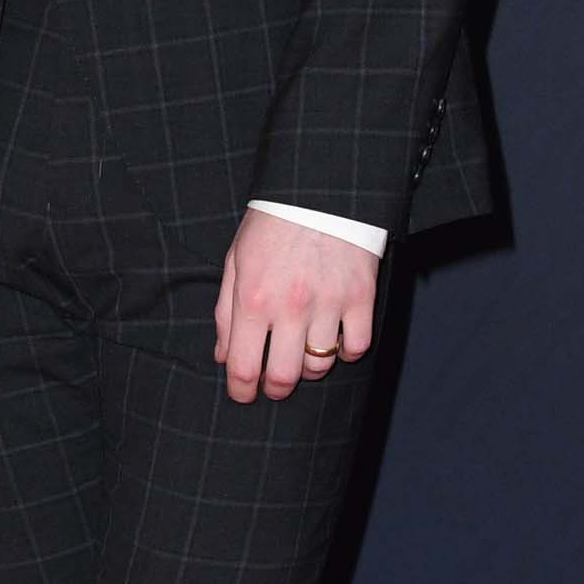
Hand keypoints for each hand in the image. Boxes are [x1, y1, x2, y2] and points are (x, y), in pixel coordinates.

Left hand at [214, 213, 376, 405]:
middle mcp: (289, 307)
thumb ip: (226, 312)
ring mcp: (328, 304)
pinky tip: (334, 340)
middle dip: (275, 388)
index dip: (241, 391)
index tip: (243, 394)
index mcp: (252, 299)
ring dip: (308, 369)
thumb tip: (223, 356)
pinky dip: (345, 352)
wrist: (319, 189)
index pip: (243, 368)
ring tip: (301, 354)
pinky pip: (356, 346)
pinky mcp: (360, 298)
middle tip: (273, 383)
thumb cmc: (271, 224)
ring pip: (320, 365)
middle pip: (283, 377)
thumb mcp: (235, 261)